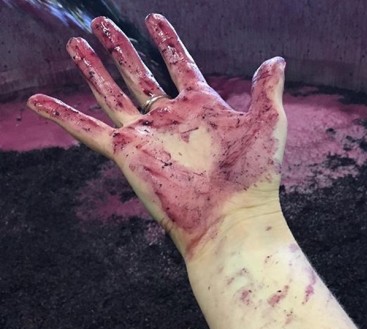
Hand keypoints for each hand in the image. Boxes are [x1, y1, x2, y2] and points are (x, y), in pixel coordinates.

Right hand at [28, 14, 286, 258]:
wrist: (232, 219)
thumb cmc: (254, 176)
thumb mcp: (267, 123)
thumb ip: (267, 89)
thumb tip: (276, 59)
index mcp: (203, 106)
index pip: (179, 64)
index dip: (166, 41)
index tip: (153, 19)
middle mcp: (171, 118)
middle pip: (139, 74)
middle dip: (121, 49)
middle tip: (102, 23)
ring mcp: (148, 136)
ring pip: (111, 95)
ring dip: (93, 70)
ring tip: (76, 44)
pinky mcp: (127, 154)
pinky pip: (87, 131)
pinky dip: (62, 116)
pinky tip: (38, 101)